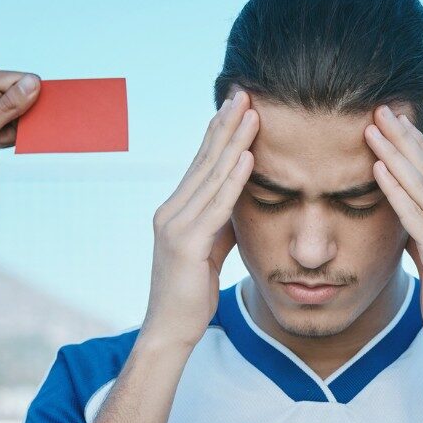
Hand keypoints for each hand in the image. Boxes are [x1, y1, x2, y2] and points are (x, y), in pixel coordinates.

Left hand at [0, 60, 41, 179]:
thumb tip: (33, 82)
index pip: (27, 83)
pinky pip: (18, 110)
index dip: (23, 110)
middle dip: (18, 119)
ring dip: (14, 126)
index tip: (3, 126)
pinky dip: (11, 127)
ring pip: (24, 105)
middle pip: (26, 93)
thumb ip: (9, 106)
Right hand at [142, 90, 257, 349]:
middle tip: (244, 91)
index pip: (201, 163)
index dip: (219, 132)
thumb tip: (241, 201)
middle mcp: (171, 211)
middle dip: (226, 124)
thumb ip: (222, 223)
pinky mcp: (185, 244)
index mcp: (176, 210)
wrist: (170, 331)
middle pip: (204, 159)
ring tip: (252, 112)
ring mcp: (175, 226)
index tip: (239, 104)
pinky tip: (248, 157)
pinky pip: (216, 206)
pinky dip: (233, 179)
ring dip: (234, 141)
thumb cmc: (191, 295)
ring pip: (211, 176)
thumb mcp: (212, 250)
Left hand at [364, 105, 422, 361]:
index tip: (392, 118)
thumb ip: (421, 231)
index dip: (414, 142)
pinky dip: (395, 188)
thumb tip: (404, 214)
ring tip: (372, 127)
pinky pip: (414, 213)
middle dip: (403, 136)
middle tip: (381, 107)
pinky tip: (378, 168)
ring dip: (394, 152)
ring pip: (421, 184)